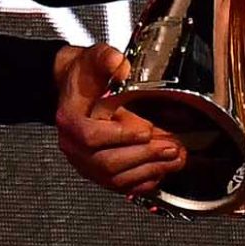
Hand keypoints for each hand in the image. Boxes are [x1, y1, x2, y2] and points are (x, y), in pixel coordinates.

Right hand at [53, 44, 185, 196]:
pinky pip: (120, 185)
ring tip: (175, 157)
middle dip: (143, 156)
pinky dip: (143, 181)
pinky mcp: (98, 172)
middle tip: (171, 146)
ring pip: (115, 178)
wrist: (77, 88)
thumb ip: (105, 59)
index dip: (119, 136)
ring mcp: (85, 163)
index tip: (145, 130)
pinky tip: (163, 170)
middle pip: (106, 162)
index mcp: (69, 120)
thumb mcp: (93, 59)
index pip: (90, 136)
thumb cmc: (85, 77)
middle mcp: (74, 147)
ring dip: (148, 170)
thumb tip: (119, 64)